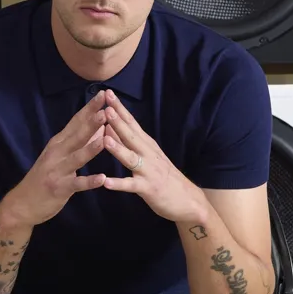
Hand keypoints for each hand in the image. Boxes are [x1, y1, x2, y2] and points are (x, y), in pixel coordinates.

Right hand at [0, 93, 111, 228]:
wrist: (23, 203)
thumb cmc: (45, 177)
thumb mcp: (60, 156)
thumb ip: (78, 142)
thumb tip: (99, 127)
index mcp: (58, 143)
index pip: (76, 122)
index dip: (89, 108)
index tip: (103, 94)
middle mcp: (56, 153)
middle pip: (77, 135)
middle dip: (92, 122)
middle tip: (107, 109)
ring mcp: (57, 170)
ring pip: (77, 157)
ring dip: (91, 148)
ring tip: (106, 139)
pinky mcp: (59, 188)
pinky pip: (76, 184)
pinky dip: (89, 181)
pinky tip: (101, 178)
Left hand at [97, 92, 208, 225]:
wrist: (188, 200)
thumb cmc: (164, 177)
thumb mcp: (149, 155)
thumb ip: (131, 142)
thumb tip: (112, 126)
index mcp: (147, 145)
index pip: (132, 123)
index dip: (120, 108)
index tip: (107, 93)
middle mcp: (149, 154)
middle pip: (131, 135)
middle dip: (118, 121)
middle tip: (105, 106)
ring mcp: (149, 171)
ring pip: (131, 158)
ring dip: (118, 148)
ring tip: (104, 138)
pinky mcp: (148, 189)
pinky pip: (131, 186)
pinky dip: (119, 184)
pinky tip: (106, 182)